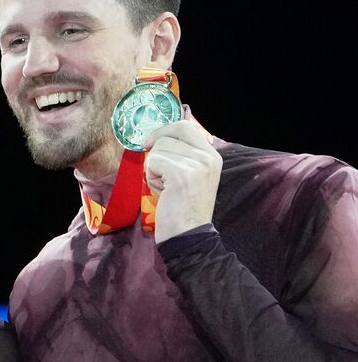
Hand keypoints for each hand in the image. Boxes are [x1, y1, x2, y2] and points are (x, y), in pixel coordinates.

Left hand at [144, 118, 221, 243]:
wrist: (189, 236)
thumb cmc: (183, 208)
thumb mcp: (190, 175)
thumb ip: (182, 155)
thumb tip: (159, 137)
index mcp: (212, 154)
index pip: (184, 126)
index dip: (163, 131)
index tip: (150, 143)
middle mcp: (208, 156)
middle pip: (168, 136)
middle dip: (157, 156)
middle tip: (162, 177)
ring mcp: (196, 164)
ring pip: (158, 149)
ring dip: (154, 170)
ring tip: (165, 188)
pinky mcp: (181, 174)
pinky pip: (153, 162)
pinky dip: (151, 177)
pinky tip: (163, 192)